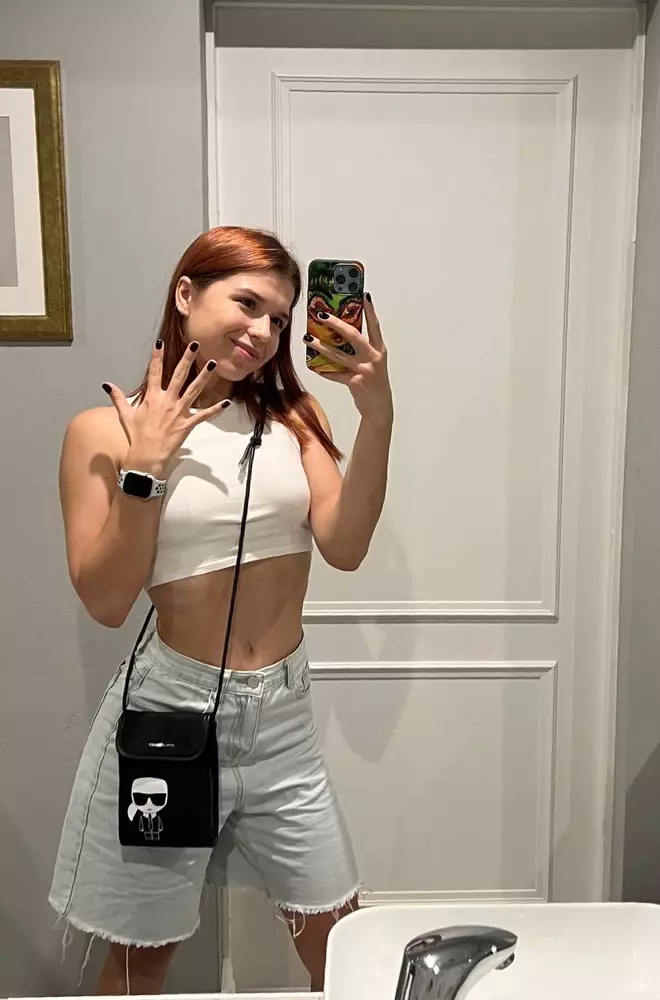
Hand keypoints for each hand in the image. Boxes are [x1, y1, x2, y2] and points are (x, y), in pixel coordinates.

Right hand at [101, 341, 230, 476]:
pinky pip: (203, 415)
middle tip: (195, 345)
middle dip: (187, 358)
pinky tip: (226, 403)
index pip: (154, 372)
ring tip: (213, 364)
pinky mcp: (187, 424)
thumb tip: (107, 385)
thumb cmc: (136, 437)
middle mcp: (167, 401)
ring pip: (194, 390)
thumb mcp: (125, 415)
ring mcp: (178, 412)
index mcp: (152, 398)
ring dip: (204, 376)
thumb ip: (118, 398)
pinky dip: (215, 409)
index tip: (160, 343)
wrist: (146, 456)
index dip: (157, 357)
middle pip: (178, 375)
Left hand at [304, 295, 391, 423]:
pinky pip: (336, 375)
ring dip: (321, 346)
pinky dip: (325, 371)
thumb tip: (343, 334)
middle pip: (353, 335)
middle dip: (336, 323)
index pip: (374, 326)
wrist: (379, 407)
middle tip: (321, 314)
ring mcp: (364, 370)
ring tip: (307, 338)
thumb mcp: (374, 362)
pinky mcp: (355, 382)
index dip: (370, 311)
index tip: (364, 296)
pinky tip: (315, 367)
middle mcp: (373, 358)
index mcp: (379, 350)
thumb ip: (363, 349)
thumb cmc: (375, 382)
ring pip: (338, 355)